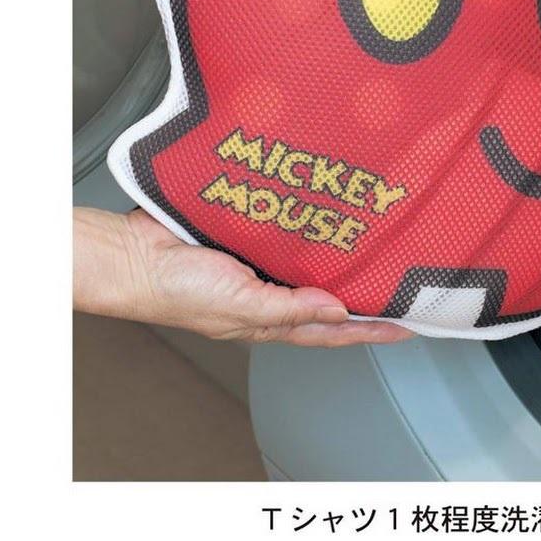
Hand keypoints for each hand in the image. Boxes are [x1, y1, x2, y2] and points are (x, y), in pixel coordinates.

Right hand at [74, 206, 412, 346]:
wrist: (135, 253)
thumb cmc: (178, 290)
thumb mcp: (240, 307)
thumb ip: (288, 310)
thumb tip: (336, 310)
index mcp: (270, 319)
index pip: (331, 329)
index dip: (368, 330)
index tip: (405, 326)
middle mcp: (271, 292)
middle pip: (327, 295)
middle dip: (362, 291)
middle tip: (401, 279)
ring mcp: (261, 261)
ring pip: (311, 260)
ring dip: (340, 253)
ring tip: (377, 241)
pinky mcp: (250, 232)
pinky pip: (288, 230)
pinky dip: (309, 222)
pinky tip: (328, 210)